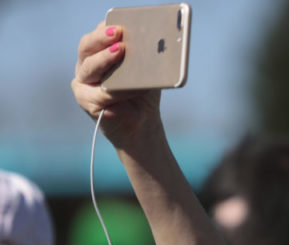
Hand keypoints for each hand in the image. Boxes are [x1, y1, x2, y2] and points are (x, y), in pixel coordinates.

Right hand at [71, 21, 162, 147]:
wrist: (142, 123)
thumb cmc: (143, 93)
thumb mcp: (144, 71)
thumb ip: (141, 56)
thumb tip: (151, 42)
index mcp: (98, 52)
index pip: (98, 35)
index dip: (105, 28)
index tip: (119, 24)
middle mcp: (86, 64)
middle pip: (87, 47)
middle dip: (101, 38)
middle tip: (117, 33)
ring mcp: (83, 82)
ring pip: (90, 68)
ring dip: (106, 59)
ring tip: (120, 52)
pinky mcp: (86, 101)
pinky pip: (100, 93)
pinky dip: (117, 90)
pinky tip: (130, 88)